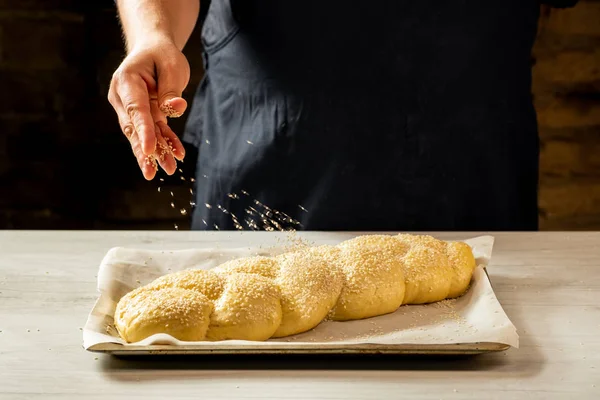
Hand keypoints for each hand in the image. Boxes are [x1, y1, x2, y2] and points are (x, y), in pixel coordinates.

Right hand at [108, 35, 188, 179]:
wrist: (153, 49)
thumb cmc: (161, 54)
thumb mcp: (171, 65)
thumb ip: (171, 89)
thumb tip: (176, 109)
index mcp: (126, 81)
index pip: (135, 109)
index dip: (142, 131)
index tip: (148, 149)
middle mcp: (124, 97)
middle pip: (134, 128)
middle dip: (144, 151)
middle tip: (151, 173)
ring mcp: (131, 108)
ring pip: (143, 134)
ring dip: (156, 153)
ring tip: (168, 169)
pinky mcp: (144, 115)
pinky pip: (154, 132)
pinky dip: (165, 143)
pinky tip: (176, 155)